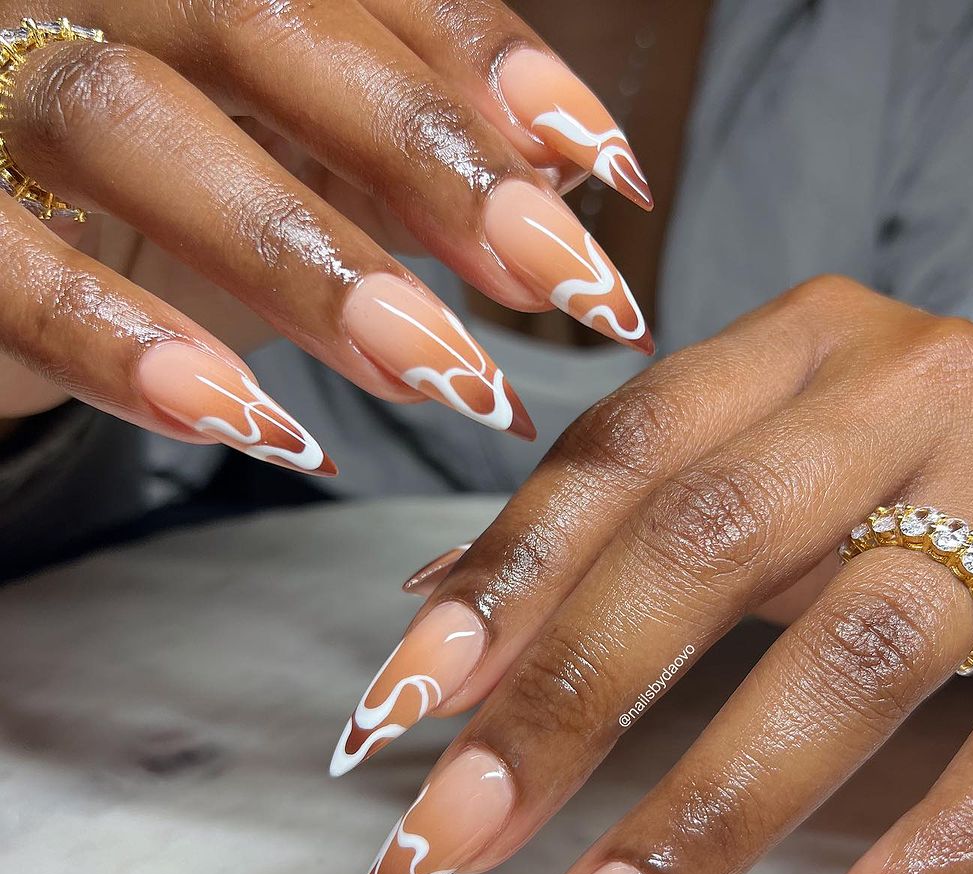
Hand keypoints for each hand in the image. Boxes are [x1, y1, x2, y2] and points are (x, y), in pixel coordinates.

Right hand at [0, 3, 653, 469]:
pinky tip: (265, 430)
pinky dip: (132, 347)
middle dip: (430, 160)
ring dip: (308, 259)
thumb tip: (568, 179)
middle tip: (564, 287)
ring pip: (131, 117)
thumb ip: (403, 165)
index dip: (490, 65)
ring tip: (445, 373)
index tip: (609, 172)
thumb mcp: (292, 172)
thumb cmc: (157, 220)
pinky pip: (9, 261)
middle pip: (263, 22)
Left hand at [331, 275, 972, 873]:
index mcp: (795, 346)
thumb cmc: (893, 462)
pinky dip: (931, 867)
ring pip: (851, 661)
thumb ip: (609, 519)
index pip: (619, 453)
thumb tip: (435, 602)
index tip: (400, 709)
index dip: (503, 581)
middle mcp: (906, 395)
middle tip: (450, 844)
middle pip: (707, 547)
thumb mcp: (751, 452)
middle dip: (566, 709)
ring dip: (703, 820)